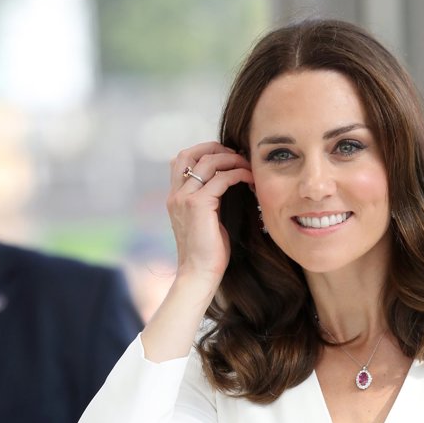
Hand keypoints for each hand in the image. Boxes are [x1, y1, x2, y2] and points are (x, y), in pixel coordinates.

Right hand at [166, 141, 253, 295]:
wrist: (199, 274)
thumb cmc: (207, 254)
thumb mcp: (207, 221)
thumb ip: (210, 201)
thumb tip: (227, 186)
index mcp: (175, 197)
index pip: (182, 160)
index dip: (204, 152)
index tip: (226, 157)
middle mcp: (176, 194)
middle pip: (191, 153)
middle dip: (216, 148)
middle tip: (237, 155)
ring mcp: (184, 198)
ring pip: (207, 162)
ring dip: (230, 159)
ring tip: (247, 164)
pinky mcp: (198, 205)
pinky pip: (221, 179)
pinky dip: (237, 174)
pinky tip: (249, 178)